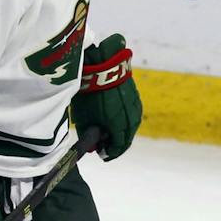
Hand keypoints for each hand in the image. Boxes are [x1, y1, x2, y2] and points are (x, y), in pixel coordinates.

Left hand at [72, 34, 141, 160]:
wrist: (101, 64)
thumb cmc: (90, 92)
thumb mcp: (85, 117)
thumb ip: (89, 134)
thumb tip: (93, 145)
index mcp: (119, 126)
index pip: (118, 146)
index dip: (110, 153)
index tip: (102, 155)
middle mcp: (131, 118)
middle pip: (126, 138)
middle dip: (116, 145)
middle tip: (105, 147)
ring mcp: (135, 107)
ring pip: (131, 127)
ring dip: (121, 132)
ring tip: (109, 132)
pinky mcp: (135, 97)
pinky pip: (132, 115)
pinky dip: (124, 121)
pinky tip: (115, 118)